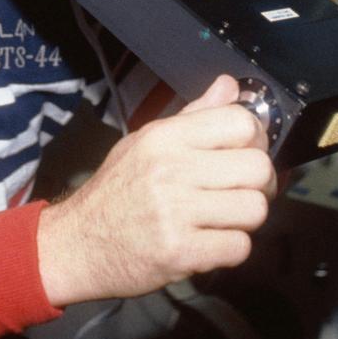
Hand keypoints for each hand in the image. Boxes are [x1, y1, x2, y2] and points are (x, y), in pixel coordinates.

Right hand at [36, 75, 276, 306]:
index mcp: (165, 137)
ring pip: (255, 209)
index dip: (255, 139)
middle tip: (241, 192)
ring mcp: (175, 212)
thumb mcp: (146, 142)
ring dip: (245, 220)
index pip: (241, 122)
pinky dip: (231, 249)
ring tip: (222, 219)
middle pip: (257, 168)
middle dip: (259, 184)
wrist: (78, 244)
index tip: (245, 153)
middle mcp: (171, 169)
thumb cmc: (116, 191)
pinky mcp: (180, 252)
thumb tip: (230, 86)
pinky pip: (240, 248)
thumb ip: (193, 116)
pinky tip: (209, 242)